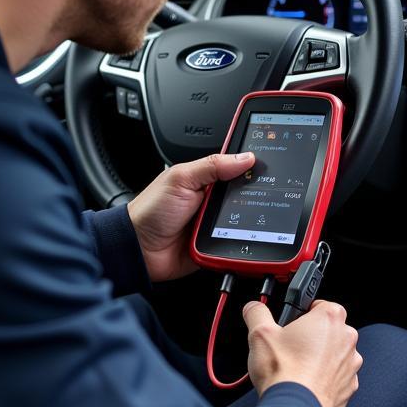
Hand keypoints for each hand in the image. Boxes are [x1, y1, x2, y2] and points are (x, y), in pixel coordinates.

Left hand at [127, 152, 254, 282]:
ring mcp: (217, 223)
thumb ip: (212, 166)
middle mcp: (214, 200)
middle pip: (247, 196)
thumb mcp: (181, 179)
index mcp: (206, 180)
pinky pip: (238, 242)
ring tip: (243, 219)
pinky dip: (240, 241)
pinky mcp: (218, 244)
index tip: (268, 165)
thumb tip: (245, 157)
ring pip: (246, 221)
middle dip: (254, 197)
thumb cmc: (151, 210)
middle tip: (257, 195)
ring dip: (248, 222)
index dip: (252, 167)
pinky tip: (240, 238)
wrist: (139, 248)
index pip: (237, 169)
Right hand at [242, 299, 361, 406]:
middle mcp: (346, 338)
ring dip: (320, 357)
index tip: (292, 323)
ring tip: (296, 366)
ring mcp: (350, 364)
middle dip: (312, 335)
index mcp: (330, 318)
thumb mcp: (260, 333)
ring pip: (335, 353)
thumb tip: (254, 308)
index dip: (304, 313)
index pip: (321, 304)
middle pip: (329, 329)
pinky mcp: (349, 386)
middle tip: (291, 346)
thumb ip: (257, 312)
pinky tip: (306, 382)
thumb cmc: (284, 372)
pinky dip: (325, 378)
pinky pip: (337, 376)